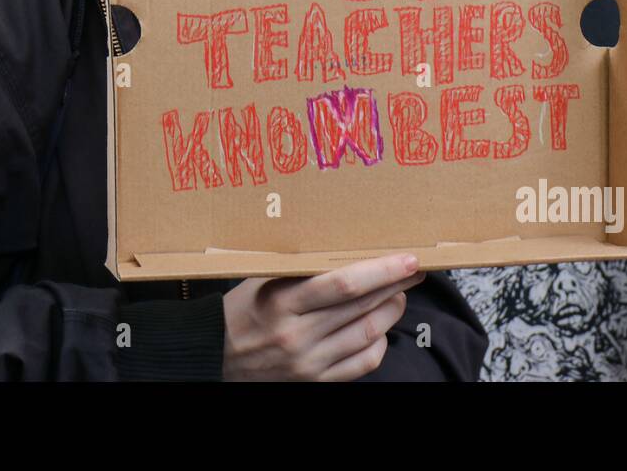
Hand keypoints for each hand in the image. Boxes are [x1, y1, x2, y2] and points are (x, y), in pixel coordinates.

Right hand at [222, 253, 423, 380]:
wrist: (214, 355)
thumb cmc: (240, 311)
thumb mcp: (262, 280)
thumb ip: (299, 266)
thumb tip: (344, 244)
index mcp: (282, 302)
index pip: (344, 284)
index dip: (381, 271)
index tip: (406, 259)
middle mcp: (297, 335)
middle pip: (361, 307)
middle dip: (395, 285)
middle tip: (412, 270)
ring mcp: (308, 362)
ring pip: (367, 334)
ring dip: (390, 311)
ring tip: (398, 294)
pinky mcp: (314, 381)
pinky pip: (361, 364)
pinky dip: (378, 343)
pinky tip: (380, 328)